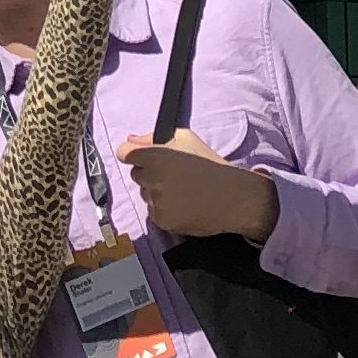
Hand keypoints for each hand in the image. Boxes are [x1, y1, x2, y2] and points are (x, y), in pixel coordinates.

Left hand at [119, 129, 278, 244]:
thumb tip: (131, 139)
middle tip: (173, 175)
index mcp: (156, 156)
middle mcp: (152, 179)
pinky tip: (183, 204)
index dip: (132, 155)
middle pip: (137, 175)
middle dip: (150, 173)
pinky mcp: (162, 220)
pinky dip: (165, 209)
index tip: (143, 159)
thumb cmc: (210, 165)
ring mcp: (156, 201)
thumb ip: (153, 137)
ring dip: (157, 192)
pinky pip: (154, 212)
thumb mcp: (186, 139)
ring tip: (182, 191)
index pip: (124, 153)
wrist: (232, 197)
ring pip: (145, 194)